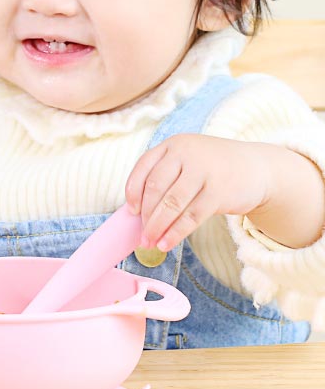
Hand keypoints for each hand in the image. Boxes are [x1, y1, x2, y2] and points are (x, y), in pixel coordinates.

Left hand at [125, 135, 269, 252]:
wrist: (257, 168)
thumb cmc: (213, 168)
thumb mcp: (187, 160)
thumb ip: (164, 176)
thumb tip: (137, 211)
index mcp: (173, 145)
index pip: (143, 168)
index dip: (133, 192)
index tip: (131, 211)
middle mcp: (186, 154)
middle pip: (155, 188)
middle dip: (146, 215)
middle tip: (142, 234)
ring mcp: (203, 171)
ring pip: (172, 204)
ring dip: (157, 227)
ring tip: (150, 242)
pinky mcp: (219, 192)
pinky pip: (191, 217)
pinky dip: (175, 233)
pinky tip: (166, 243)